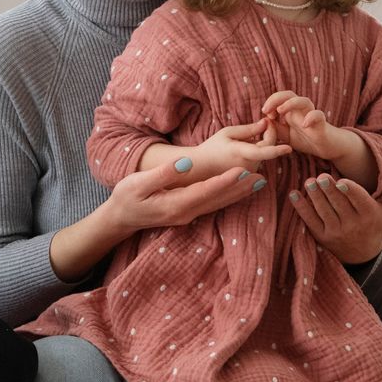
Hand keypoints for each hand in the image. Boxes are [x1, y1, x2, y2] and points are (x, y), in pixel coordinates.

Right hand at [106, 155, 266, 236]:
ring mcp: (188, 215)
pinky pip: (212, 205)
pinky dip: (228, 197)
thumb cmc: (127, 197)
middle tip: (261, 177)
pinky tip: (239, 191)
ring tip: (258, 183)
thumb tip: (186, 163)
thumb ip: (163, 173)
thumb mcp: (139, 183)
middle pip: (218, 199)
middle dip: (239, 188)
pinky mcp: (188, 213)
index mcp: (175, 203)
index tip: (242, 171)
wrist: (121, 218)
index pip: (205, 191)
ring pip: (218, 203)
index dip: (225, 181)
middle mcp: (186, 212)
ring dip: (238, 194)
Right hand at [187, 120, 292, 176]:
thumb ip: (249, 129)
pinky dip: (255, 151)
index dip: (278, 149)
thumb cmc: (212, 147)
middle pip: (267, 149)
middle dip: (269, 135)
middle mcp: (248, 165)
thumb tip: (265, 123)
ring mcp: (248, 172)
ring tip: (247, 135)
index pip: (265, 151)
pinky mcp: (248, 176)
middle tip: (265, 121)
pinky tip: (243, 147)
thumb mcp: (228, 133)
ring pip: (262, 155)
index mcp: (242, 153)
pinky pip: (257, 160)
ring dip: (261, 143)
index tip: (289, 147)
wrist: (201, 167)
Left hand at [261, 90, 356, 161]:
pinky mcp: (322, 124)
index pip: (279, 98)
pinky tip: (304, 125)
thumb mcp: (286, 136)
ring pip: (304, 101)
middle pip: (289, 94)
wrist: (327, 147)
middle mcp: (301, 111)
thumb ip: (275, 128)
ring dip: (291, 103)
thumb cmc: (306, 139)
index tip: (265, 113)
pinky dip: (311, 117)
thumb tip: (264, 120)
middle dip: (276, 98)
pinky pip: (318, 115)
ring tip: (281, 110)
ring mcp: (311, 116)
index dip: (270, 102)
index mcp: (291, 112)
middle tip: (265, 110)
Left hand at [290, 173, 381, 264]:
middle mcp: (353, 226)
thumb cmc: (377, 222)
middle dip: (329, 190)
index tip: (341, 180)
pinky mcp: (320, 237)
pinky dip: (301, 208)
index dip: (350, 191)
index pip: (360, 202)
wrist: (361, 251)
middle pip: (339, 205)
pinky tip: (294, 194)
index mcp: (370, 216)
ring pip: (323, 211)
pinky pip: (309, 220)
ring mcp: (335, 233)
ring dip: (314, 196)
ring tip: (309, 182)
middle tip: (321, 175)